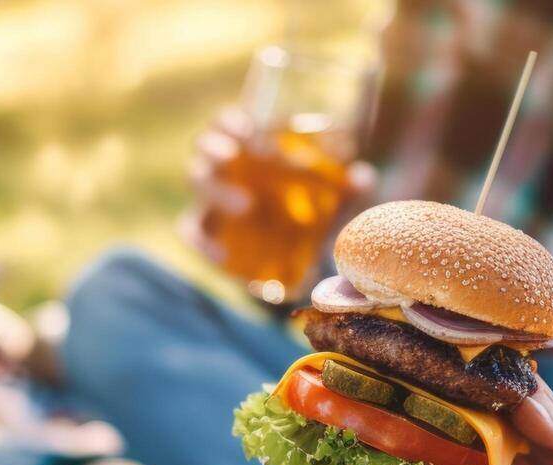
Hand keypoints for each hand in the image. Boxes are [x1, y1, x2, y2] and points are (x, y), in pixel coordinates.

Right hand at [180, 108, 375, 263]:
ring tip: (246, 205)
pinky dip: (201, 242)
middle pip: (203, 146)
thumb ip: (350, 188)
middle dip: (216, 147)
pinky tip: (222, 256)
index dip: (230, 121)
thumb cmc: (311, 211)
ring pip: (196, 181)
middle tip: (239, 158)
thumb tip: (362, 176)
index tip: (250, 131)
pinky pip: (190, 230)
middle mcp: (223, 167)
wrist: (296, 256)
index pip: (226, 121)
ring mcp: (209, 198)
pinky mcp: (205, 230)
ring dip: (215, 189)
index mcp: (248, 146)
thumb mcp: (334, 200)